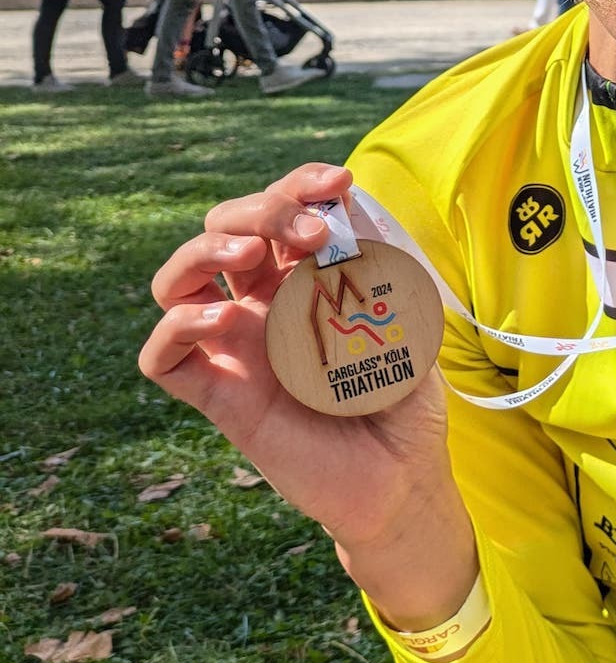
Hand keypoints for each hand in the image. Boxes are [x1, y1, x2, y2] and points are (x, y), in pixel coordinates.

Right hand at [139, 163, 457, 552]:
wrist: (403, 481)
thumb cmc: (404, 399)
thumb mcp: (404, 320)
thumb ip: (373, 266)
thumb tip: (345, 203)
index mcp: (304, 279)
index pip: (280, 211)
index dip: (299, 185)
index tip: (339, 181)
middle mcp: (262, 306)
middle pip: (224, 229)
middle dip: (261, 211)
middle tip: (312, 234)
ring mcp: (236, 348)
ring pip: (177, 281)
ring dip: (203, 251)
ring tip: (249, 258)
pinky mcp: (221, 397)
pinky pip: (164, 357)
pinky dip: (179, 327)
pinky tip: (225, 321)